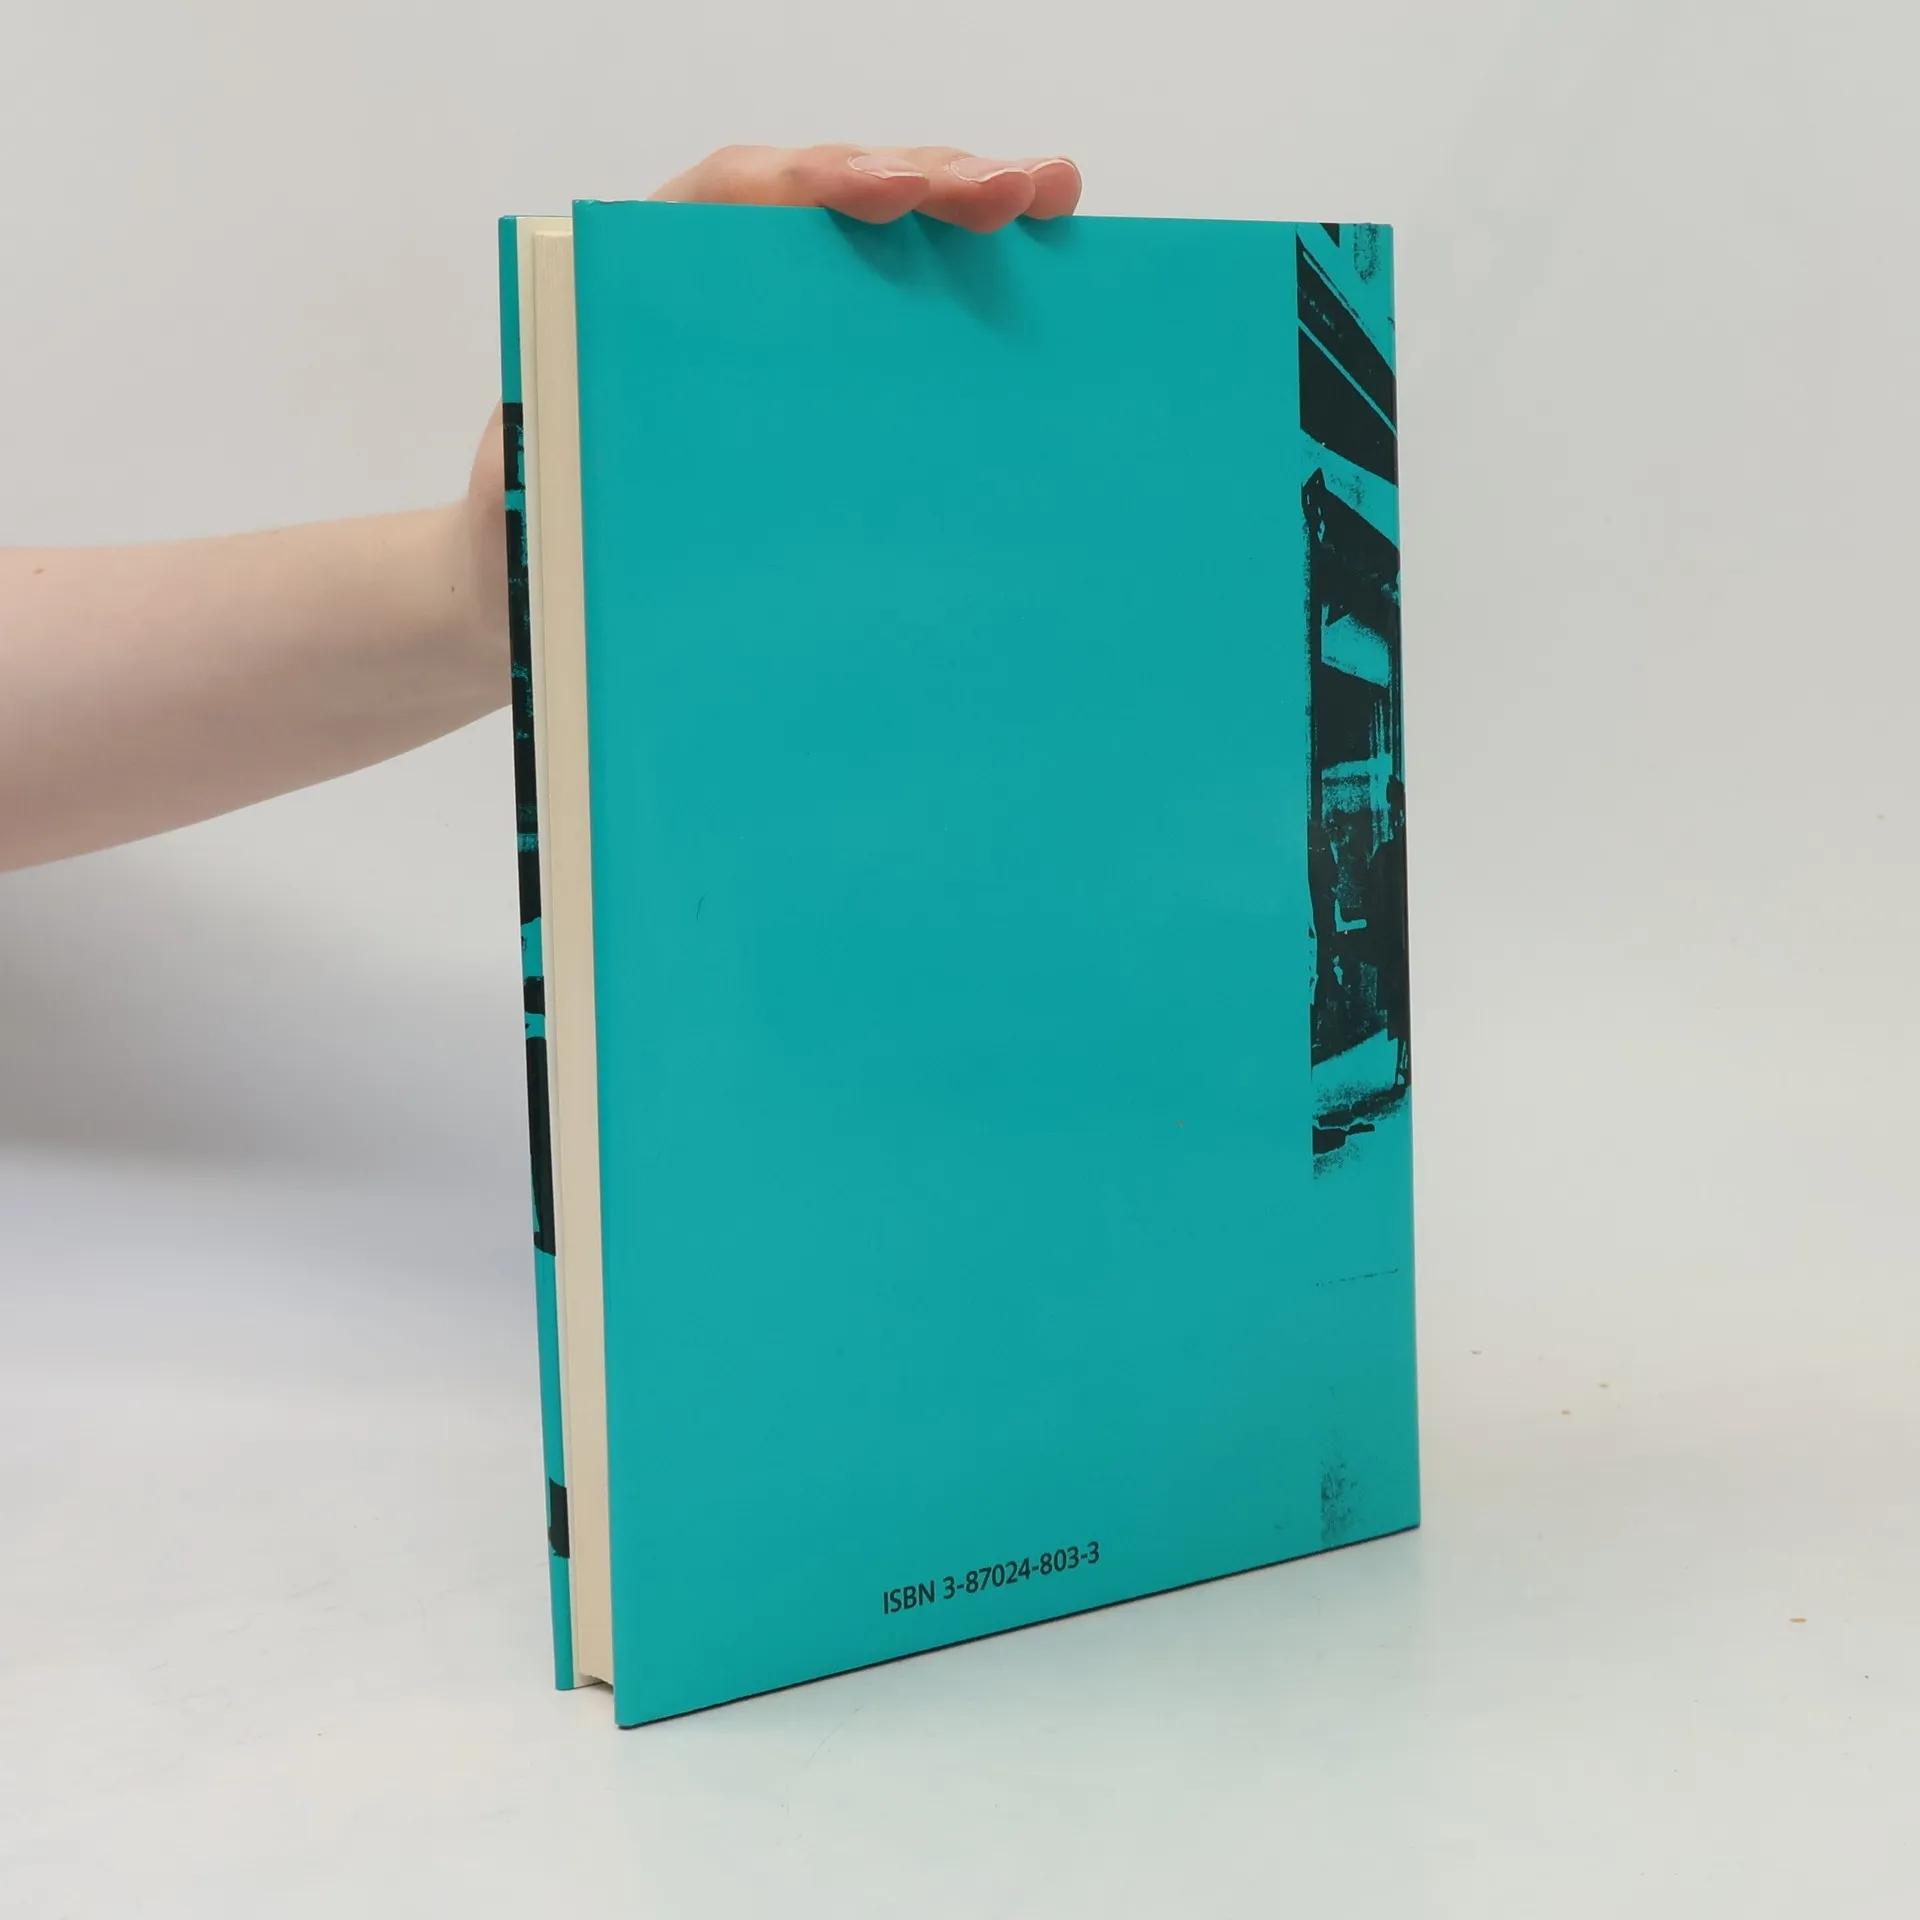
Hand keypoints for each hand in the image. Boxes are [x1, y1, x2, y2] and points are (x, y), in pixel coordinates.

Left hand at [460, 144, 1082, 666]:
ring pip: (875, 232)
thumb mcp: (527, 495)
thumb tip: (564, 450)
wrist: (535, 578)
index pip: (733, 197)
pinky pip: (893, 301)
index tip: (892, 198)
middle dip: (928, 177)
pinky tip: (1035, 260)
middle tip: (1018, 190)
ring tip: (1051, 196)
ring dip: (965, 201)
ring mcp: (772, 319)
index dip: (818, 184)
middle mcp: (712, 278)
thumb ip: (542, 456)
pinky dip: (961, 275)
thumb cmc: (530, 531)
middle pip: (828, 192)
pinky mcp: (815, 366)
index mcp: (636, 281)